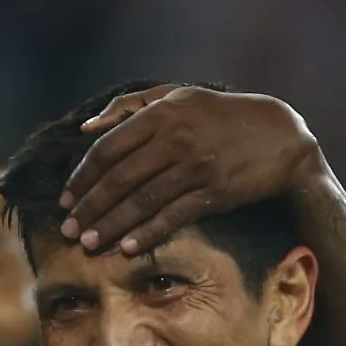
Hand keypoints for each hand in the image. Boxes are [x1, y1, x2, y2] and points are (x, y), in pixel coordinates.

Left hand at [57, 85, 322, 255]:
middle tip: (69, 230)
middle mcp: (176, 139)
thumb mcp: (179, 97)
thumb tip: (87, 129)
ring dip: (111, 226)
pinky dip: (147, 234)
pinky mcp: (214, 192)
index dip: (82, 178)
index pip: (109, 149)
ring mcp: (196, 167)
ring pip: (142, 201)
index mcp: (162, 114)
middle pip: (119, 179)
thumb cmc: (221, 116)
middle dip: (90, 208)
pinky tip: (128, 248)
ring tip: (90, 244)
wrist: (280, 136)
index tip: (66, 200)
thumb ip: (130, 107)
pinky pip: (172, 217)